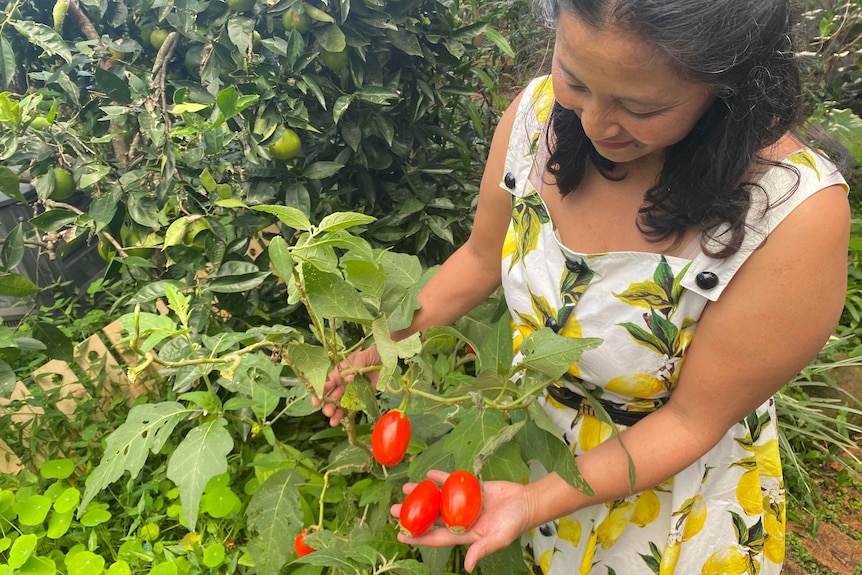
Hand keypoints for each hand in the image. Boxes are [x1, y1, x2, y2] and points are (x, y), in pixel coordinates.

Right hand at [313, 346, 380, 425]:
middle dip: (329, 405)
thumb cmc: (370, 352)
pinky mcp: (363, 396)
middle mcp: (344, 383)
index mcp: (339, 372)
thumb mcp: (361, 356)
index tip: (316, 401)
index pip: (327, 383)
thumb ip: (354, 367)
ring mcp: (353, 391)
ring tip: (334, 422)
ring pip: (342, 404)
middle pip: (333, 396)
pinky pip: (355, 406)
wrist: (386, 356)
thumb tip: (348, 378)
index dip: (320, 392)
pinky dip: (349, 414)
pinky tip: (345, 420)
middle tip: (327, 412)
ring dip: (337, 413)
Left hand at [391, 470, 532, 572]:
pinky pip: (453, 483)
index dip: (418, 537)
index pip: (436, 536)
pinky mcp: (471, 489)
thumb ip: (482, 549)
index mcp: (465, 534)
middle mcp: (461, 519)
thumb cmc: (516, 523)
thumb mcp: (499, 538)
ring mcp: (465, 503)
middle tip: (394, 509)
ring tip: (406, 489)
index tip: (400, 534)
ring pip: (438, 499)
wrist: (528, 502)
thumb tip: (467, 566)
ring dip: (423, 494)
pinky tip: (429, 474)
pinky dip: (441, 478)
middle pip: (432, 517)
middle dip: (413, 514)